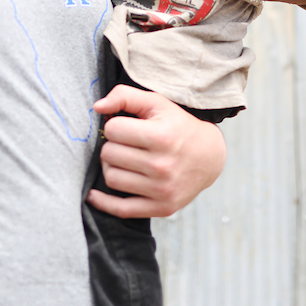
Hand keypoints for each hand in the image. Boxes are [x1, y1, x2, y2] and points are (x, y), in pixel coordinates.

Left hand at [86, 85, 225, 218]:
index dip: (115, 126)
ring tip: (124, 161)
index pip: (112, 129)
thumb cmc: (178, 126)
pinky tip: (95, 194)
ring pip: (111, 178)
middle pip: (109, 154)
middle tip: (125, 144)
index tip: (126, 128)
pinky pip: (121, 210)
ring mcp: (162, 189)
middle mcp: (162, 165)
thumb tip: (97, 107)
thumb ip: (124, 96)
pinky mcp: (162, 208)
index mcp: (161, 136)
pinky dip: (103, 202)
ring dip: (112, 167)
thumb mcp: (157, 103)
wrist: (209, 157)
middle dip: (112, 146)